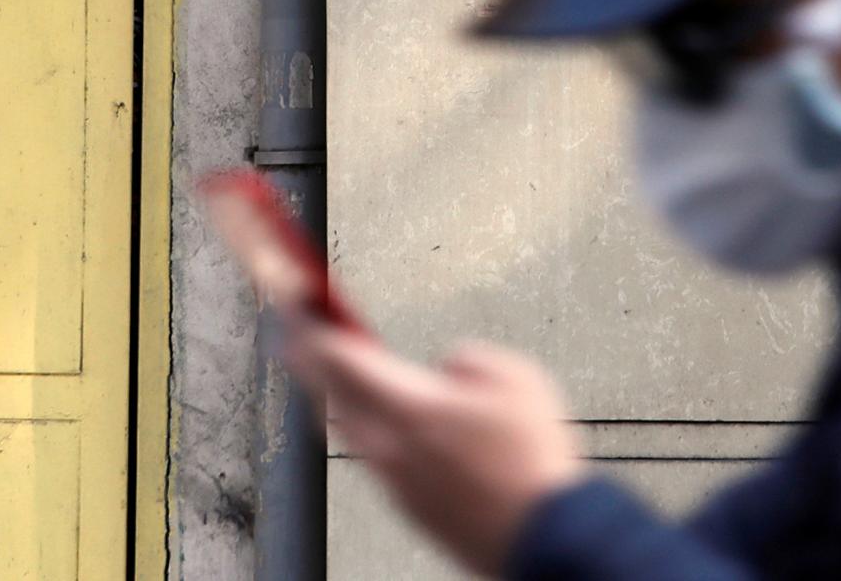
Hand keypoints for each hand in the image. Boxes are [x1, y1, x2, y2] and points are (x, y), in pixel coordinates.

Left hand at [283, 317, 587, 575]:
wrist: (545, 534)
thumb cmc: (533, 461)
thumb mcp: (517, 379)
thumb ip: (469, 360)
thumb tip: (446, 367)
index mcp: (412, 409)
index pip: (342, 359)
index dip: (312, 327)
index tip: (295, 306)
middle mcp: (392, 448)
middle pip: (331, 396)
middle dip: (308, 360)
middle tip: (296, 334)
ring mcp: (397, 483)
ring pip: (347, 431)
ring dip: (331, 396)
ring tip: (330, 375)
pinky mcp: (409, 507)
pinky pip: (371, 458)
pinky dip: (360, 429)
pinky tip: (377, 422)